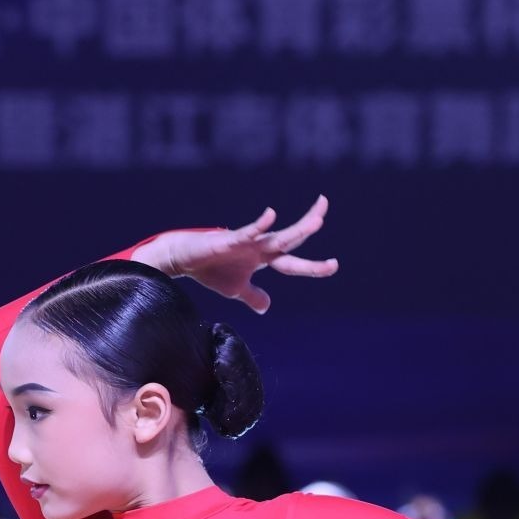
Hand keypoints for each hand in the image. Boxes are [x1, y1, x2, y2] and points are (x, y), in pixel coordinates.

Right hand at [129, 196, 338, 313]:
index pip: (293, 263)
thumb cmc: (211, 271)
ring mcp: (246, 242)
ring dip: (298, 230)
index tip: (334, 265)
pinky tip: (271, 215)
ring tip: (318, 220)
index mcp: (263, 258)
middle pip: (291, 238)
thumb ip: (254, 296)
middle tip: (324, 211)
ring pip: (277, 236)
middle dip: (309, 226)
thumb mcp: (237, 289)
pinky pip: (247, 232)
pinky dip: (258, 225)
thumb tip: (267, 307)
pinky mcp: (228, 239)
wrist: (184, 260)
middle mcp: (260, 247)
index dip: (313, 266)